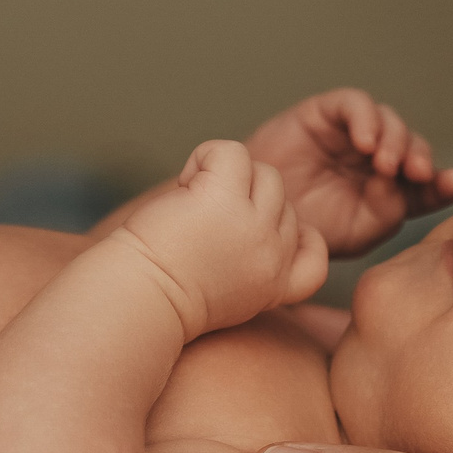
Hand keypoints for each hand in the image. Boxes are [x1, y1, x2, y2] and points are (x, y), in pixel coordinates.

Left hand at [118, 140, 326, 338]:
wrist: (137, 301)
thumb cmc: (165, 295)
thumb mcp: (231, 296)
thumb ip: (254, 265)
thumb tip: (257, 217)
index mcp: (275, 284)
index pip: (315, 251)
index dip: (295, 232)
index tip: (254, 231)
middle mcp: (271, 255)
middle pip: (281, 199)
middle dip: (245, 199)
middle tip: (200, 222)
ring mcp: (252, 226)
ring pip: (264, 172)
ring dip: (225, 176)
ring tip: (189, 202)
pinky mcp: (223, 199)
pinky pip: (230, 151)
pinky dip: (204, 156)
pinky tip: (183, 184)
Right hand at [246, 90, 452, 254]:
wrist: (255, 217)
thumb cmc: (306, 229)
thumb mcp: (358, 232)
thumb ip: (389, 210)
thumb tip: (402, 180)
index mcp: (388, 192)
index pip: (428, 183)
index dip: (444, 182)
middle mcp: (374, 160)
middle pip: (412, 147)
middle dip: (419, 157)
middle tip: (416, 173)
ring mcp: (351, 135)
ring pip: (389, 121)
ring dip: (396, 139)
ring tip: (385, 163)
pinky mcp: (325, 113)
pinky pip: (355, 104)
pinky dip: (366, 118)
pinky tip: (364, 143)